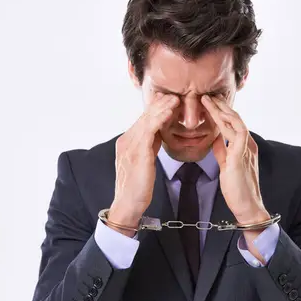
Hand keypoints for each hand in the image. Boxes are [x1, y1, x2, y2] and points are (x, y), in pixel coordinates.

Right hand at [108, 92, 179, 235]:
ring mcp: (130, 146)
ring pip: (147, 120)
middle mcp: (126, 141)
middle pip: (144, 118)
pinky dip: (160, 119)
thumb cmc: (137, 189)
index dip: (155, 111)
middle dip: (159, 106)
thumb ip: (148, 147)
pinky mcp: (137, 153)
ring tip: (175, 99)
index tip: (169, 102)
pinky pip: (149, 130)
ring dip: (162, 108)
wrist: (128, 205)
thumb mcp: (144, 163)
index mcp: (126, 143)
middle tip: (174, 95)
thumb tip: (158, 135)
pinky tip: (170, 112)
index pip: (142, 122)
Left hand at [201, 94, 268, 224]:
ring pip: (236, 123)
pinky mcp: (241, 157)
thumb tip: (215, 139)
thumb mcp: (227, 165)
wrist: (247, 206)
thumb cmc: (237, 189)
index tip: (209, 104)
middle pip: (235, 119)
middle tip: (207, 95)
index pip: (233, 125)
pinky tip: (216, 116)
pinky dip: (226, 124)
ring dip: (222, 110)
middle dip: (221, 106)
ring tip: (209, 100)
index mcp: (245, 146)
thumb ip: (223, 151)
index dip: (221, 113)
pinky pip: (237, 135)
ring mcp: (246, 150)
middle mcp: (248, 145)